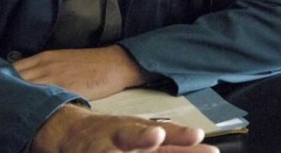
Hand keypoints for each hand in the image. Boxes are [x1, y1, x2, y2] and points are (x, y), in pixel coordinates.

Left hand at [13, 45, 143, 99]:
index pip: (10, 70)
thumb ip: (42, 68)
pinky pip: (42, 101)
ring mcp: (55, 79)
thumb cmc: (90, 64)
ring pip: (24, 91)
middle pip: (12, 81)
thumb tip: (22, 81)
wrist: (115, 64)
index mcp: (43, 58)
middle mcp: (45, 67)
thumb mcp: (62, 59)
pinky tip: (24, 117)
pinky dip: (31, 107)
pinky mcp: (66, 91)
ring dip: (11, 101)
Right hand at [31, 103, 218, 152]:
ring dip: (119, 150)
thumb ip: (174, 141)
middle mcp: (122, 136)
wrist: (71, 130)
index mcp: (142, 130)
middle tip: (155, 136)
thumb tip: (209, 149)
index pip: (165, 133)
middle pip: (134, 134)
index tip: (197, 135)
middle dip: (144, 136)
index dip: (180, 135)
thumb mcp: (144, 136)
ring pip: (107, 151)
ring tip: (124, 151)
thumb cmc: (117, 136)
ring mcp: (100, 146)